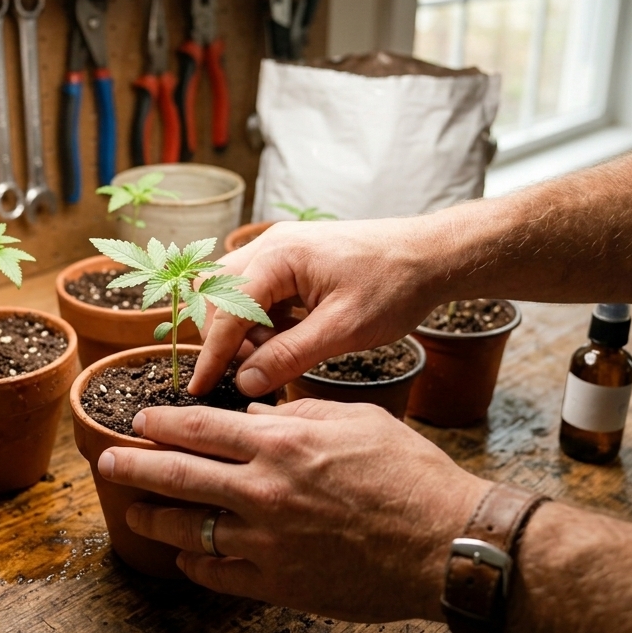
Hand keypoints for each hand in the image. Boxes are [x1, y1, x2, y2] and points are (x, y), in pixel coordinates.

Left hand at [95, 398, 491, 622]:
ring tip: (135, 512)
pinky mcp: (279, 583)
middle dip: (135, 467)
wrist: (446, 544)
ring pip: (188, 528)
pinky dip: (195, 564)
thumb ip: (298, 416)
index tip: (139, 421)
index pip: (201, 427)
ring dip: (154, 518)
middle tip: (108, 464)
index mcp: (282, 443)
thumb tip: (256, 416)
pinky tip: (184, 558)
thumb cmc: (410, 475)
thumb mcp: (355, 422)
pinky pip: (218, 574)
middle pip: (178, 474)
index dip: (162, 423)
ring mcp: (266, 541)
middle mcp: (264, 489)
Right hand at [190, 218, 446, 397]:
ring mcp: (280, 249)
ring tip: (275, 353)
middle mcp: (270, 245)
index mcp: (278, 257)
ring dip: (241, 327)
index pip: (225, 311)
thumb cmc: (395, 286)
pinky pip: (256, 290)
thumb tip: (245, 383)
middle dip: (224, 337)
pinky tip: (287, 338)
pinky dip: (261, 319)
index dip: (211, 355)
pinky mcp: (292, 259)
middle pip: (215, 294)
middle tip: (251, 370)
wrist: (432, 255)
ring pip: (232, 291)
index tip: (199, 388)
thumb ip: (289, 356)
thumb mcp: (343, 330)